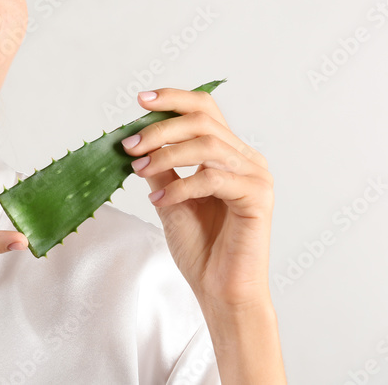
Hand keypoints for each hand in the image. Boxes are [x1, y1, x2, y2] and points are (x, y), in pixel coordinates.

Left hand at [120, 87, 274, 308]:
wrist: (219, 289)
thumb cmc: (200, 246)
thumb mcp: (169, 198)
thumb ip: (159, 169)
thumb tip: (134, 142)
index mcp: (229, 154)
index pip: (205, 109)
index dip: (174, 99)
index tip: (141, 100)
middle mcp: (246, 159)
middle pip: (203, 121)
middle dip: (160, 129)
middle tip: (130, 145)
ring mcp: (256, 177)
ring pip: (207, 145)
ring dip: (166, 155)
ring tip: (139, 170)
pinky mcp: (258, 198)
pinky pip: (213, 178)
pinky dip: (180, 186)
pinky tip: (160, 202)